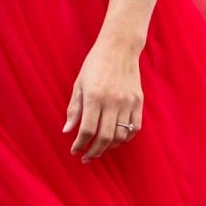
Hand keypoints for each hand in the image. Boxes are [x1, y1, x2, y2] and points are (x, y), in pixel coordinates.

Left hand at [64, 38, 143, 161]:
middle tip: (86, 157)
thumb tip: (67, 131)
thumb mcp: (79, 84)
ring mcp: (127, 102)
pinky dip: (125, 138)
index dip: (80, 144)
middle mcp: (112, 101)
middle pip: (104, 137)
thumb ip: (74, 109)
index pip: (87, 129)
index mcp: (94, 97)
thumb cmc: (94, 65)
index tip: (74, 151)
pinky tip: (116, 140)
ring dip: (109, 147)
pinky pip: (134, 127)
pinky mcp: (138, 102)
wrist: (119, 48)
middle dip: (94, 151)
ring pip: (121, 135)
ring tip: (100, 149)